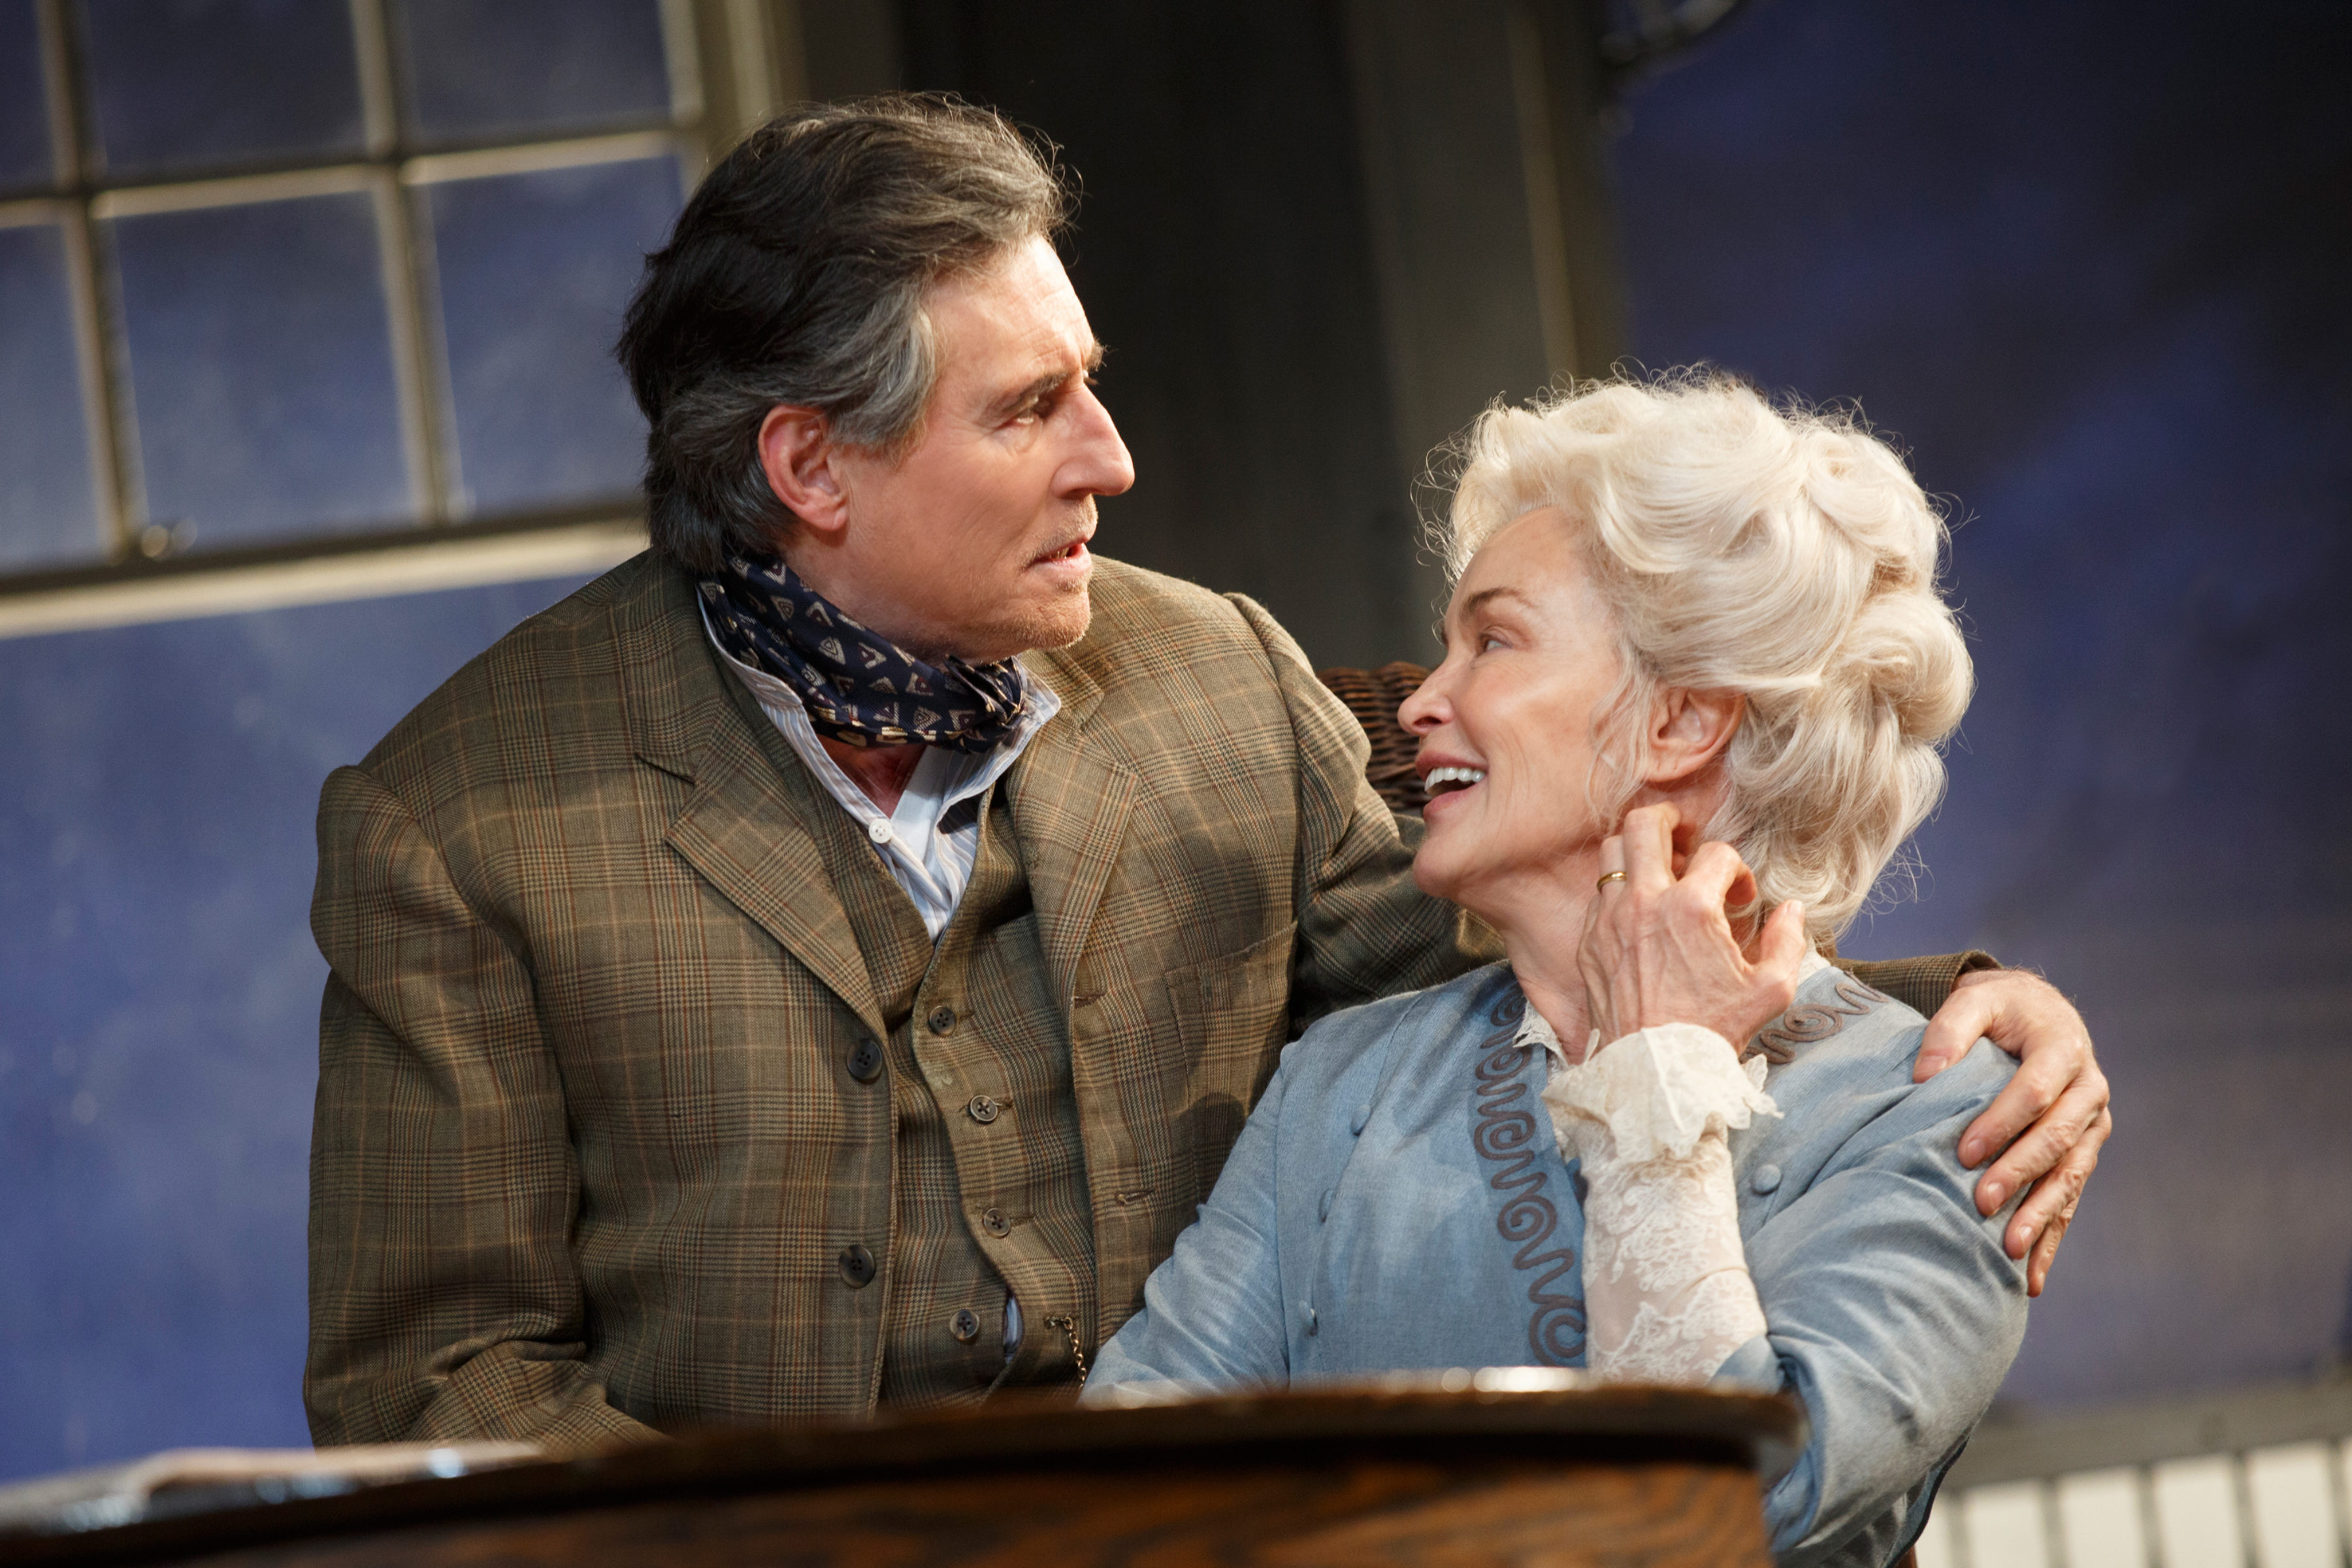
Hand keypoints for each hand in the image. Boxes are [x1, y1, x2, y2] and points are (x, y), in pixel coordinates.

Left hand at [1579, 804, 1808, 1049]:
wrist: (1656, 1069)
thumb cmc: (1713, 1031)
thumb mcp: (1770, 991)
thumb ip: (1788, 942)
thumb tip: (1790, 909)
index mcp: (1692, 909)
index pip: (1717, 853)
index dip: (1737, 869)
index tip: (1739, 898)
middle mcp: (1645, 904)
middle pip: (1645, 824)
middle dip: (1670, 820)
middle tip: (1685, 836)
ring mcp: (1610, 920)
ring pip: (1611, 852)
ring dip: (1637, 852)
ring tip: (1659, 870)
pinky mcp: (1589, 942)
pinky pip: (1598, 895)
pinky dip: (1619, 891)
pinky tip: (1639, 913)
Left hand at [1914, 968, 2110, 1296]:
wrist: (2038, 1013)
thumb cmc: (1998, 1009)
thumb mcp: (1974, 1001)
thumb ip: (1948, 1029)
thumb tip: (1923, 1077)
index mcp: (2064, 1049)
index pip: (2036, 1091)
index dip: (2002, 1122)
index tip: (1964, 1151)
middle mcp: (2089, 1090)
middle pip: (2058, 1139)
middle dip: (2020, 1174)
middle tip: (1981, 1204)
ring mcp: (2092, 1126)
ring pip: (2070, 1176)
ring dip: (2040, 1215)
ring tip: (2008, 1250)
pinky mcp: (2083, 1154)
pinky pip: (2069, 1199)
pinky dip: (2050, 1237)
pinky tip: (2030, 1276)